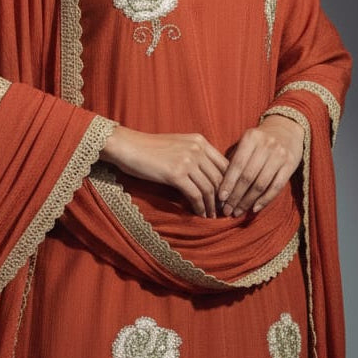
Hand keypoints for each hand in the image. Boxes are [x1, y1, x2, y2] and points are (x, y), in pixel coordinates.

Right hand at [100, 127, 229, 217]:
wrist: (127, 146)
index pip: (225, 164)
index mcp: (200, 141)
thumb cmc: (149, 148)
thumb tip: (208, 176)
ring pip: (209, 188)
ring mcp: (187, 160)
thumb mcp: (177, 145)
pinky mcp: (176, 174)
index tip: (228, 198)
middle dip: (224, 198)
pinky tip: (200, 214)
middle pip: (220, 178)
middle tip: (223, 211)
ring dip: (212, 206)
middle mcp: (197, 149)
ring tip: (212, 216)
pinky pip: (195, 195)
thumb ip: (195, 155)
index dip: (229, 184)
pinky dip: (200, 207)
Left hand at [218, 116, 304, 217]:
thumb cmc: (259, 140)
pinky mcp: (291, 164)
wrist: (287, 129)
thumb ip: (234, 159)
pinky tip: (254, 209)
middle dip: (235, 196)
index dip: (228, 183)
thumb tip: (219, 187)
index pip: (237, 165)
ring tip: (237, 212)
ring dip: (247, 201)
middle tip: (226, 211)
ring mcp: (280, 155)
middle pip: (248, 177)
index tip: (220, 199)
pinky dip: (265, 200)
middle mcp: (266, 145)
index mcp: (251, 138)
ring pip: (261, 184)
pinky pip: (277, 187)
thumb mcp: (246, 142)